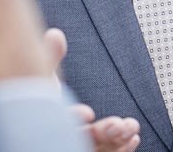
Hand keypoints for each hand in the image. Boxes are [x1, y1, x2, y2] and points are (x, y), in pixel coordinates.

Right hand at [47, 28, 140, 151]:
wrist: (38, 119)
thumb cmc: (40, 98)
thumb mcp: (43, 78)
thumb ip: (50, 59)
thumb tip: (56, 34)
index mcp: (49, 120)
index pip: (57, 125)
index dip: (73, 118)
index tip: (87, 112)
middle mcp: (61, 137)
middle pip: (80, 140)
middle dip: (101, 134)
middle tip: (119, 125)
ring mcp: (75, 146)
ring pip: (96, 150)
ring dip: (116, 140)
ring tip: (132, 127)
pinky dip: (121, 150)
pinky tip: (134, 138)